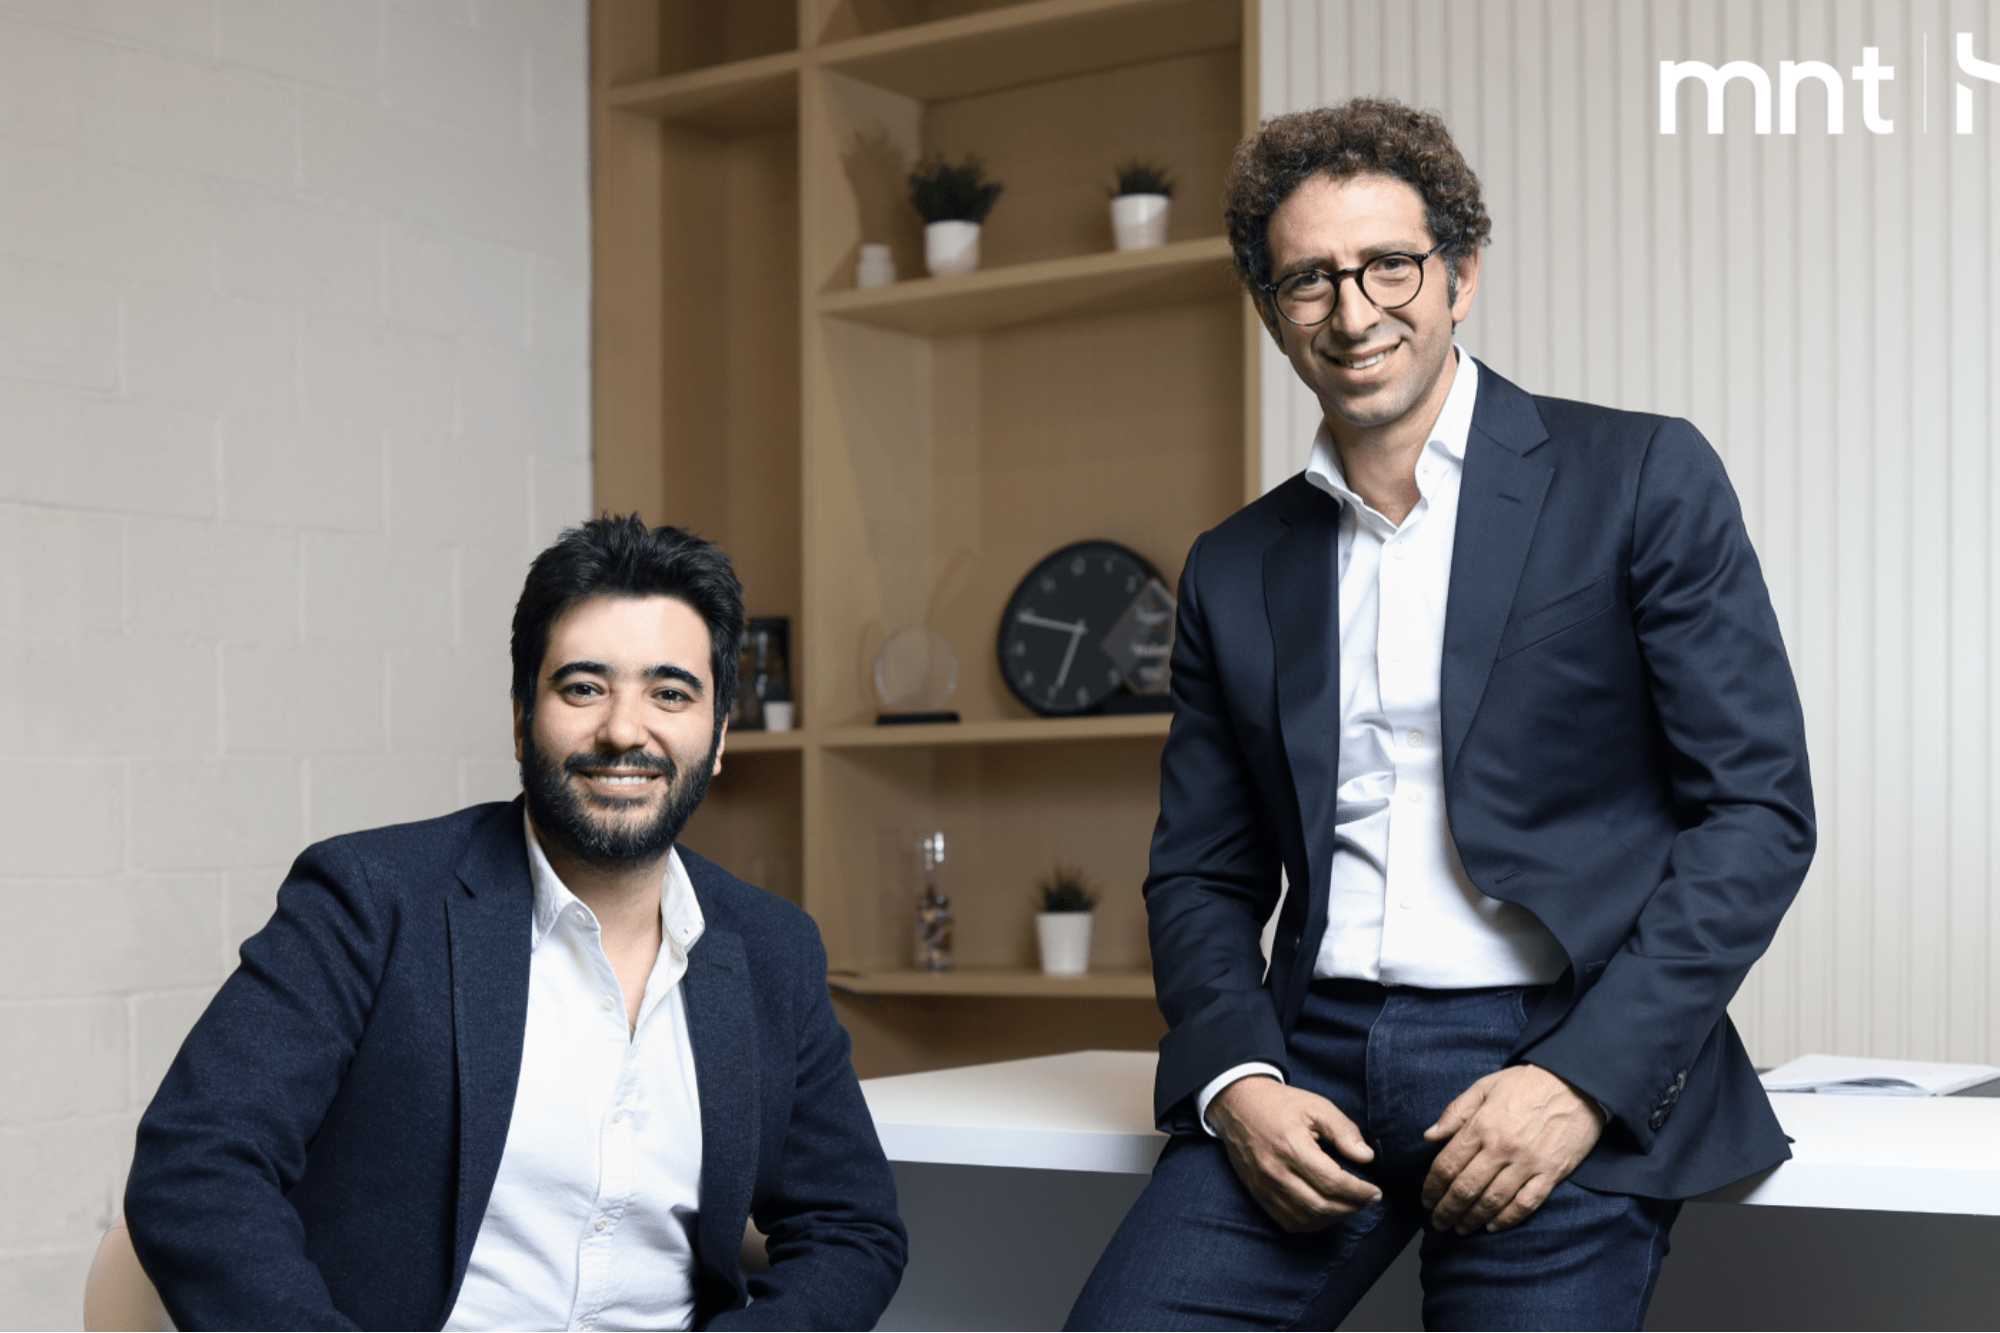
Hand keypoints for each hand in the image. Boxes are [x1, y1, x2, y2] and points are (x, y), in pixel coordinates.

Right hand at [1207, 1076, 1381, 1231]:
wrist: (1238, 1104)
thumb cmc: (1280, 1104)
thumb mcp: (1316, 1106)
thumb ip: (1344, 1131)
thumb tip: (1366, 1157)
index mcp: (1292, 1146)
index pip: (1333, 1182)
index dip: (1359, 1192)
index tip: (1375, 1192)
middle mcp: (1275, 1171)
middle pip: (1321, 1206)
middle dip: (1352, 1207)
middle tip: (1368, 1200)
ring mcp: (1264, 1186)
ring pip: (1305, 1219)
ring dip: (1334, 1218)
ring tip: (1350, 1206)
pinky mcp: (1258, 1193)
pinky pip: (1287, 1222)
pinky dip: (1311, 1224)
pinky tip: (1325, 1212)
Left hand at [1420, 1064, 1604, 1234]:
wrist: (1577, 1083)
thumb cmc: (1527, 1084)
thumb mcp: (1484, 1087)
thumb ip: (1455, 1112)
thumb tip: (1429, 1136)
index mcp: (1482, 1125)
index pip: (1447, 1165)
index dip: (1432, 1187)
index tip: (1426, 1199)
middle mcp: (1502, 1147)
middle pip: (1465, 1188)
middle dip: (1447, 1209)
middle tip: (1438, 1221)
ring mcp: (1528, 1162)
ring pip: (1492, 1201)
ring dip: (1472, 1219)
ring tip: (1460, 1228)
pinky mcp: (1552, 1173)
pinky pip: (1526, 1204)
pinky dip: (1507, 1219)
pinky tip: (1492, 1226)